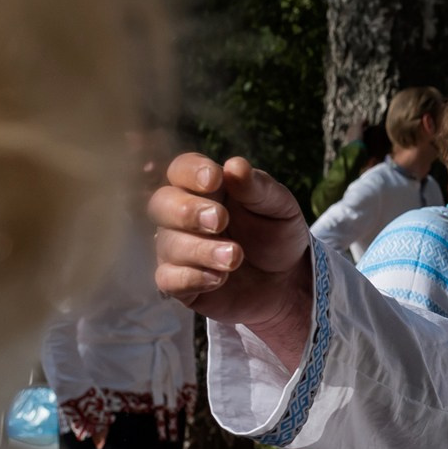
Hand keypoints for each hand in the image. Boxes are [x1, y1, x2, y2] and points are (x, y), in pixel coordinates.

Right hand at [150, 153, 313, 365]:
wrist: (287, 281)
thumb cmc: (277, 235)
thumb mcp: (280, 208)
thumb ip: (258, 188)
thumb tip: (235, 165)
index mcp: (207, 188)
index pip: (181, 169)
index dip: (191, 172)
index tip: (213, 179)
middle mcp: (183, 216)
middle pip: (161, 204)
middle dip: (188, 211)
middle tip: (220, 220)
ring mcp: (178, 249)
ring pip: (169, 244)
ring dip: (202, 250)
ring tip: (235, 257)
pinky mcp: (179, 283)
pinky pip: (167, 279)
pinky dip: (191, 278)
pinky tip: (219, 278)